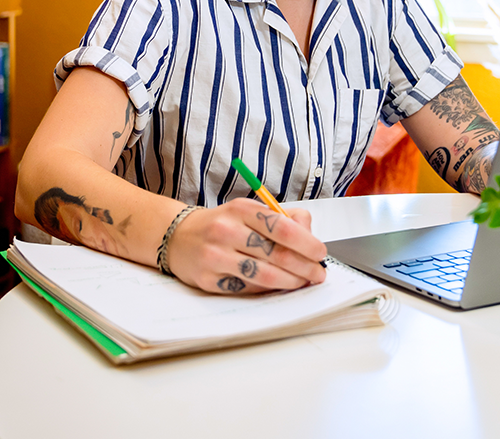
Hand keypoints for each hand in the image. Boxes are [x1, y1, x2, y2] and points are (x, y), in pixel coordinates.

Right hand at [165, 199, 327, 293]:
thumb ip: (282, 219)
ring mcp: (216, 255)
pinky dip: (266, 289)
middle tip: (318, 273)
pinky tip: (276, 286)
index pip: (282, 227)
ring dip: (290, 282)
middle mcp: (226, 230)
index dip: (307, 243)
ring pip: (264, 275)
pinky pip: (246, 288)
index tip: (320, 253)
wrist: (179, 237)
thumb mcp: (249, 211)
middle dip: (305, 267)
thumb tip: (310, 236)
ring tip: (302, 282)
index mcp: (241, 209)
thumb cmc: (222, 225)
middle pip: (276, 253)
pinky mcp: (208, 279)